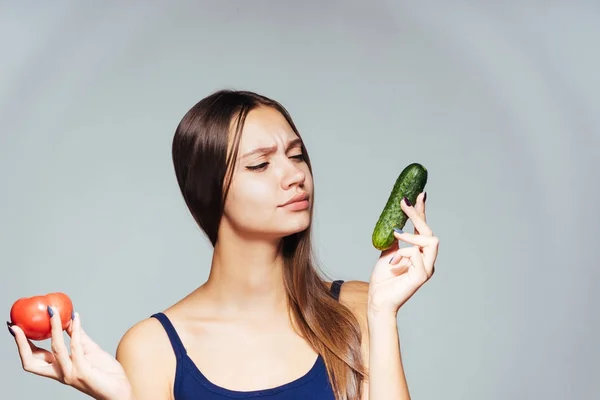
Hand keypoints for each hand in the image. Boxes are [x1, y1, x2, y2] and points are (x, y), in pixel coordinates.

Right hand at [8, 307, 132, 399]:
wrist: (120, 389)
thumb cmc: (105, 373)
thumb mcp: (88, 350)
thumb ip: (78, 337)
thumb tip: (69, 319)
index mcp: (58, 369)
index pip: (33, 358)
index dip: (21, 344)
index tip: (15, 327)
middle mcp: (60, 373)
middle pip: (32, 361)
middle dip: (22, 344)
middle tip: (18, 326)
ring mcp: (70, 373)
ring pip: (55, 349)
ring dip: (53, 328)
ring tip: (53, 312)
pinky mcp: (82, 371)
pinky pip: (76, 347)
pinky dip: (75, 330)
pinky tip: (76, 318)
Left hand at [368, 192, 438, 316]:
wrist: (377, 298)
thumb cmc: (383, 277)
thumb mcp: (388, 250)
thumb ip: (396, 238)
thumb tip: (396, 220)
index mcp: (419, 252)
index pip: (423, 227)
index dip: (422, 210)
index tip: (419, 193)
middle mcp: (427, 259)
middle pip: (429, 231)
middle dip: (417, 214)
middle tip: (403, 203)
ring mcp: (427, 268)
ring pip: (429, 241)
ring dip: (410, 236)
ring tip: (395, 237)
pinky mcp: (422, 277)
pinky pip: (417, 255)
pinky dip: (403, 254)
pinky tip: (393, 263)